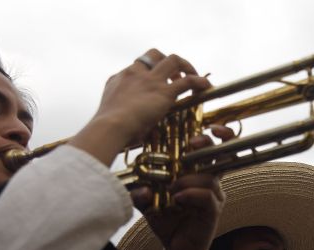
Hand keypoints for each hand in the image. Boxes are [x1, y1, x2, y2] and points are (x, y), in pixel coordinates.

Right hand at [69, 49, 211, 166]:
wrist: (109, 127)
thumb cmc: (107, 129)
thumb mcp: (110, 116)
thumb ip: (121, 117)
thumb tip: (133, 132)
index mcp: (119, 79)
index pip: (136, 67)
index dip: (148, 71)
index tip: (155, 81)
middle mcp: (135, 74)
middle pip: (154, 54)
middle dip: (167, 61)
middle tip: (175, 75)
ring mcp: (151, 81)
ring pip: (173, 60)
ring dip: (186, 66)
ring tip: (193, 75)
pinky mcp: (164, 92)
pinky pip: (188, 81)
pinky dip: (199, 82)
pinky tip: (206, 86)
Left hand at [133, 124, 235, 249]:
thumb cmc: (167, 221)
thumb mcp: (149, 200)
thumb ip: (140, 187)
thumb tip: (131, 177)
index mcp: (198, 173)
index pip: (212, 147)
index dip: (216, 134)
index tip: (209, 125)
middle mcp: (210, 181)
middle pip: (221, 154)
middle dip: (207, 144)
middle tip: (192, 145)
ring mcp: (214, 196)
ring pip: (209, 176)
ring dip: (188, 179)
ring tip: (172, 189)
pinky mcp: (213, 211)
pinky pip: (207, 196)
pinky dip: (191, 194)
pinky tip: (177, 199)